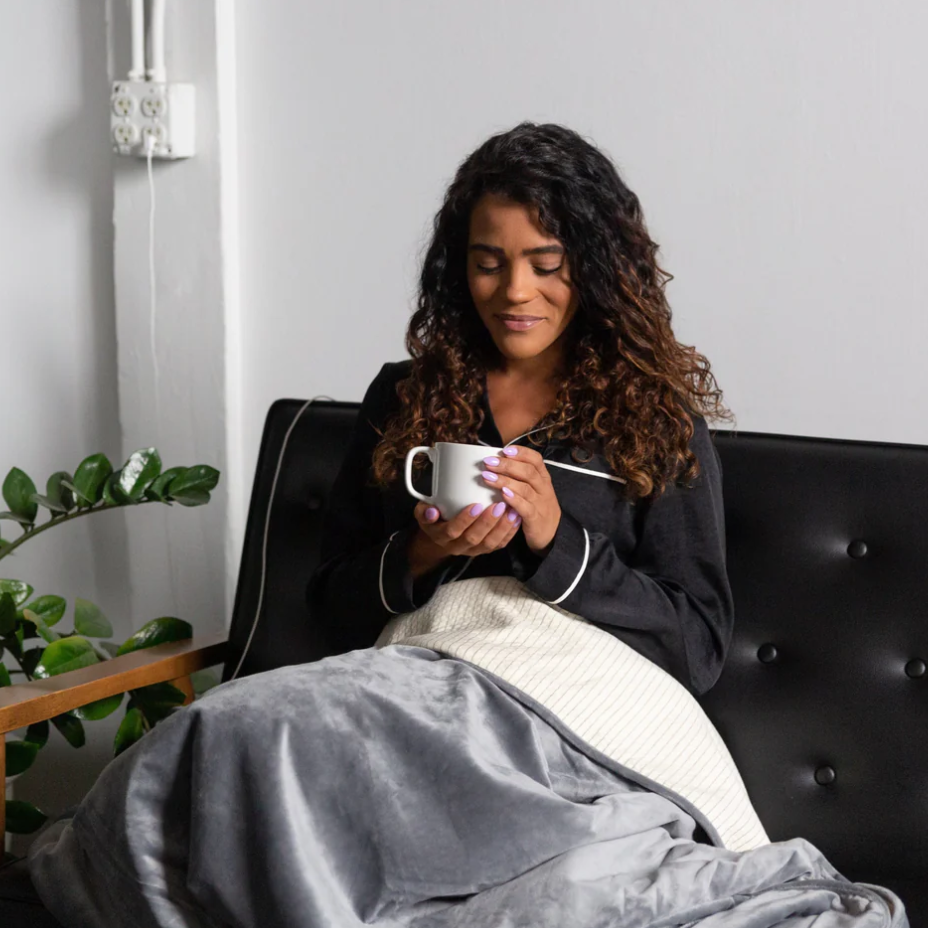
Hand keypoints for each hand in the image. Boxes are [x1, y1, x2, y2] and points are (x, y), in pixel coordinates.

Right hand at [407, 500, 521, 577]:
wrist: (441, 536)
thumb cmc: (434, 517)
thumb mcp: (423, 512)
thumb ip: (424, 512)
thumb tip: (431, 511)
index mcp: (441, 536)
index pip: (453, 531)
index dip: (465, 520)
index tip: (476, 505)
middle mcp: (457, 547)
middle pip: (474, 538)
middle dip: (488, 522)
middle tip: (499, 505)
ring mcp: (472, 550)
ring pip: (489, 544)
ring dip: (502, 528)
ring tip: (512, 511)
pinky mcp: (485, 550)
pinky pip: (499, 545)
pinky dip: (509, 533)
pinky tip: (516, 518)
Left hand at [480, 446, 560, 554]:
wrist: (552, 533)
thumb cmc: (536, 506)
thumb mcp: (533, 489)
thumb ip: (519, 476)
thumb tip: (495, 461)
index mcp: (543, 478)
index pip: (536, 460)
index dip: (521, 453)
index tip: (504, 450)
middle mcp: (543, 488)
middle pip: (528, 472)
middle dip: (507, 465)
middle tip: (489, 462)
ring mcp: (540, 504)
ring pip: (525, 488)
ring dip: (505, 480)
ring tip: (487, 477)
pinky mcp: (535, 519)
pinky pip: (526, 508)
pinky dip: (514, 500)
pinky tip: (502, 494)